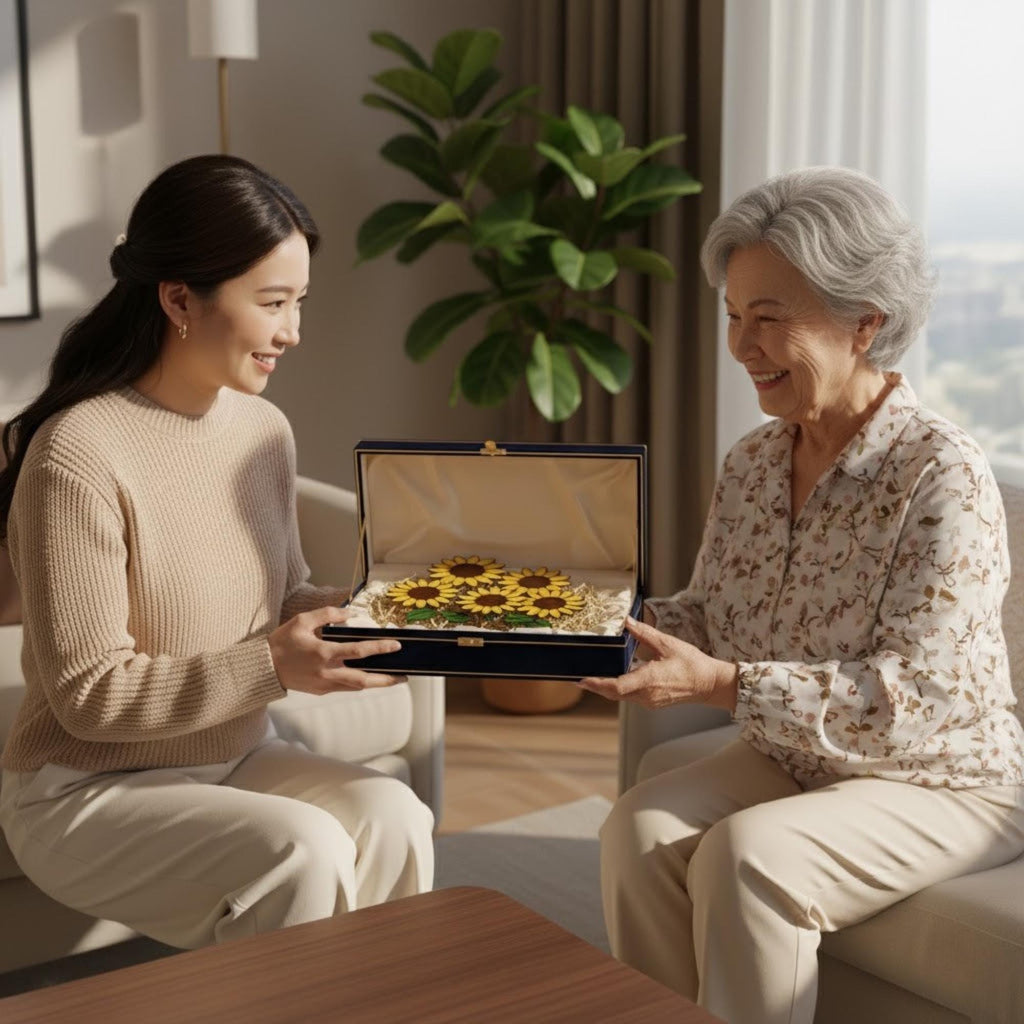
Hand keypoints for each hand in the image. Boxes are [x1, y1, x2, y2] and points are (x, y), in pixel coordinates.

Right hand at [268, 606, 406, 693]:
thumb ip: (328, 614)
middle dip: (386, 679)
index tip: (395, 645)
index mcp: (323, 653)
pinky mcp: (321, 691)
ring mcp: (324, 684)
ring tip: (393, 678)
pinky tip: (369, 677)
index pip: (358, 652)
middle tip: (404, 676)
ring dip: (376, 684)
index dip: (379, 648)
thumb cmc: (282, 642)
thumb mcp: (303, 621)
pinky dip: (359, 683)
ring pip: (356, 687)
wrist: (263, 668)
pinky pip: (345, 688)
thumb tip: (350, 613)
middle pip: (363, 680)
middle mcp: (326, 672)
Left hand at [577, 616, 737, 710]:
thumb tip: (627, 621)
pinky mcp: (651, 702)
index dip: (597, 683)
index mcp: (649, 679)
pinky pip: (629, 697)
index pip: (616, 686)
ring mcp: (649, 701)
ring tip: (591, 677)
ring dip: (606, 688)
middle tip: (578, 678)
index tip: (582, 679)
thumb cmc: (692, 664)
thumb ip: (644, 633)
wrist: (709, 684)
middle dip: (595, 686)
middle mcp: (646, 694)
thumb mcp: (667, 643)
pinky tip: (614, 678)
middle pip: (613, 693)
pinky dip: (619, 689)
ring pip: (620, 697)